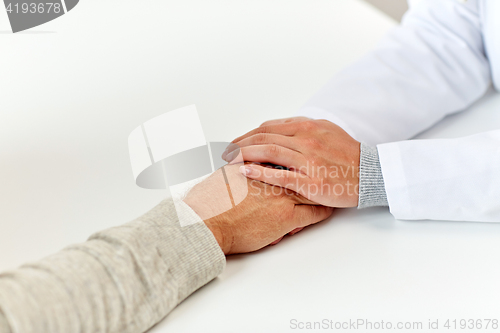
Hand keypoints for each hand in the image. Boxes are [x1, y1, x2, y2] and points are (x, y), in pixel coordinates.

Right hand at [183, 162, 332, 254]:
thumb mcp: (222, 176)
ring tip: (330, 189)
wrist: (207, 223)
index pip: (285, 156)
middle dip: (312, 171)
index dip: (296, 159)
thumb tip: (236, 163)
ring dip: (320, 190)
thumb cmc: (209, 203)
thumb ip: (236, 167)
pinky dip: (322, 211)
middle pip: (301, 171)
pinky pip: (313, 213)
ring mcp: (282, 197)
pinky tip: (328, 209)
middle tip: (323, 173)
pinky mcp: (287, 218)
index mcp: (259, 165)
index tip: (303, 161)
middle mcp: (274, 178)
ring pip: (310, 190)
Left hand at [224, 117, 360, 207]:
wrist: (370, 173)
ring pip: (268, 152)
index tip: (236, 141)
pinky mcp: (310, 181)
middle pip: (264, 137)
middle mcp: (306, 139)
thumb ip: (303, 128)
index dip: (249, 134)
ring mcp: (308, 160)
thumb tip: (281, 127)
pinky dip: (259, 173)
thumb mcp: (327, 130)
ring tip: (229, 160)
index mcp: (308, 126)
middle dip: (240, 143)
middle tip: (225, 151)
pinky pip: (279, 176)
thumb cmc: (348, 153)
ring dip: (244, 155)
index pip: (269, 127)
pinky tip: (245, 173)